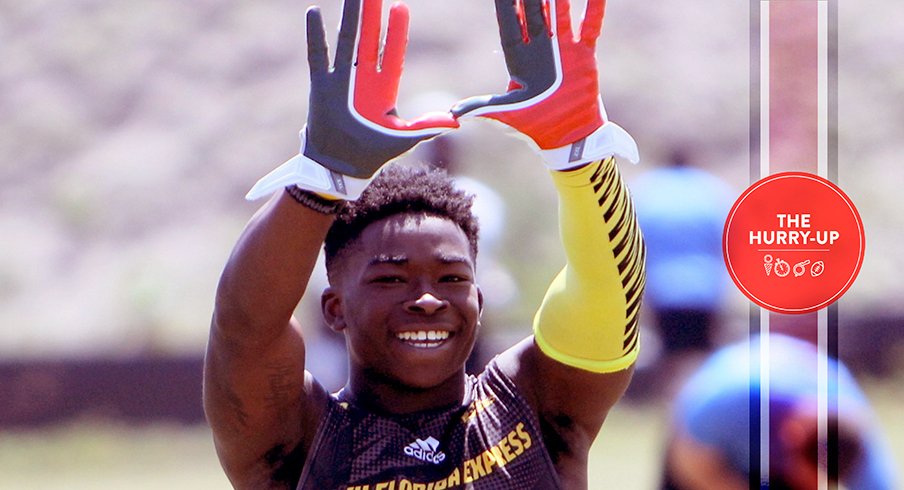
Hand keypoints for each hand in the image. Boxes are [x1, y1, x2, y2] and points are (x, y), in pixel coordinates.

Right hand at [247, 0, 458, 200]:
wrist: (339, 171)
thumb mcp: (401, 140)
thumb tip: (455, 121)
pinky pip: (317, 56)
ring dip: (348, 17)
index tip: (400, 7)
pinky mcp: (321, 87)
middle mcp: (362, 81)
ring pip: (345, 41)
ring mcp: (341, 82)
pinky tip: (313, 11)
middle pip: (369, 40)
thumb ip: (426, 128)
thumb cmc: (369, 156)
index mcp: (383, 91)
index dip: (396, 32)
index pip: (391, 55)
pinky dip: (315, 35)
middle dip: (373, 15)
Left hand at [453, 0, 637, 168]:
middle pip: (532, 14)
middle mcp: (540, 51)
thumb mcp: (506, 115)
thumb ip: (481, 108)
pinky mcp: (584, 56)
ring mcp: (563, 51)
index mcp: (519, 60)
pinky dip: (593, 9)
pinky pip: (589, 27)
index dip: (505, 6)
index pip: (509, 25)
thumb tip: (453, 113)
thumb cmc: (536, 128)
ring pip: (559, 14)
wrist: (569, 138)